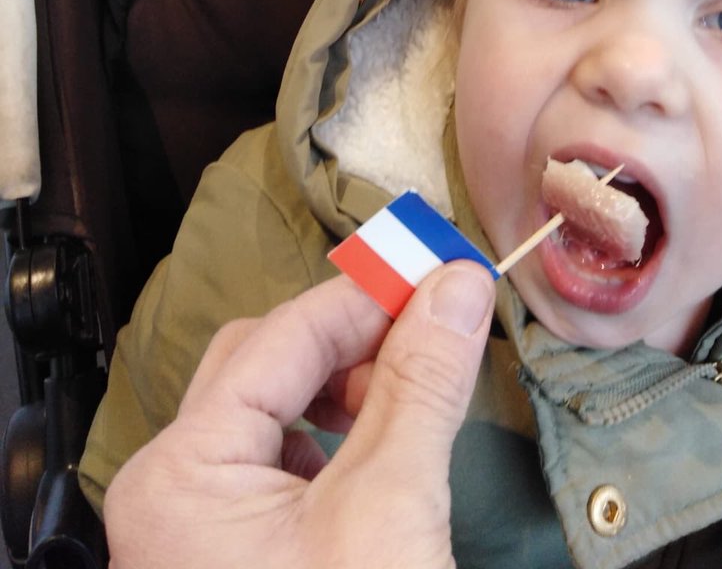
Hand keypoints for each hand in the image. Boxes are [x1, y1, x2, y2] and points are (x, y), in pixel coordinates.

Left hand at [104, 261, 494, 568]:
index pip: (281, 338)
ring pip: (270, 410)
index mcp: (182, 474)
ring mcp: (199, 530)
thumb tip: (457, 287)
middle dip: (349, 336)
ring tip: (411, 381)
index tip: (439, 271)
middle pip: (262, 363)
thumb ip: (420, 385)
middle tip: (428, 321)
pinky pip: (279, 462)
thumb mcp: (391, 510)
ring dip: (343, 383)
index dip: (366, 296)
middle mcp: (172, 493)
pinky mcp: (234, 556)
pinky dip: (334, 436)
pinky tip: (379, 444)